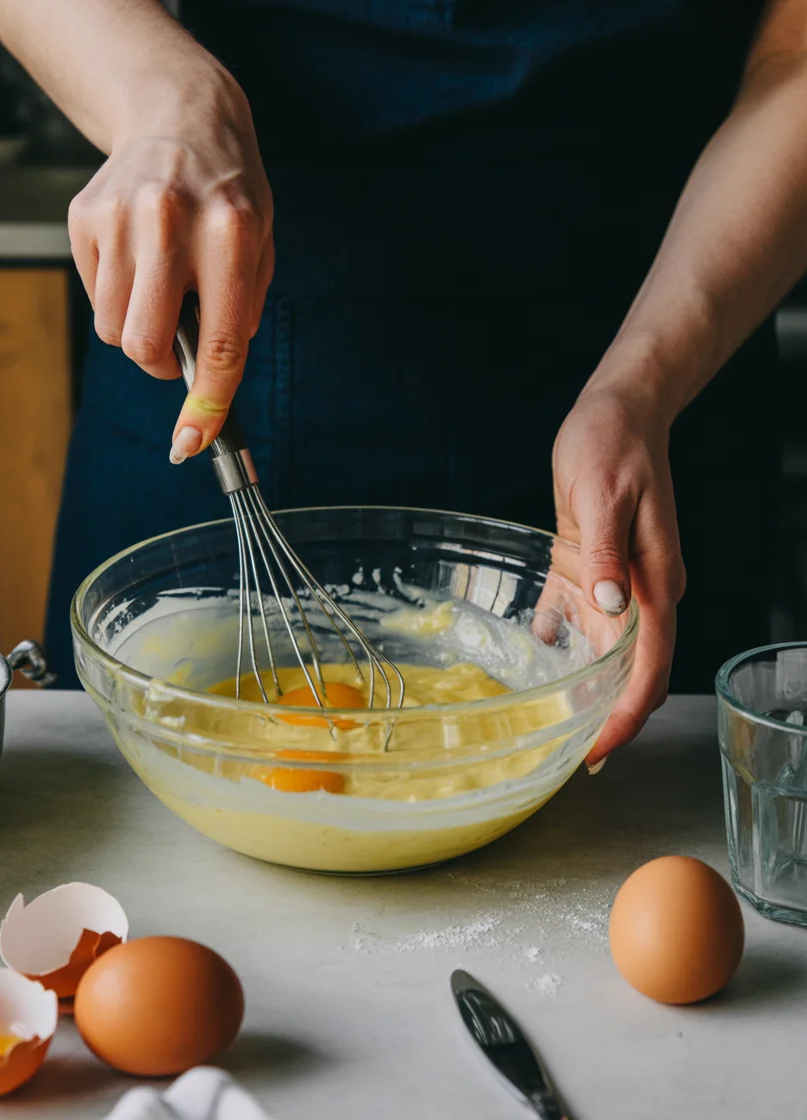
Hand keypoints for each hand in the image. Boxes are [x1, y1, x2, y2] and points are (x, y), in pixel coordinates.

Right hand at [67, 60, 273, 460]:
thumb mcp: (260, 244)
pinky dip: (118, 298)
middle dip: (161, 366)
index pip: (219, 342)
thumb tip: (209, 382)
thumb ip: (241, 311)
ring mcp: (120, 217)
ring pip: (113, 329)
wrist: (180, 116)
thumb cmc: (228, 193)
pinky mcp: (85, 216)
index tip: (194, 441)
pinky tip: (138, 260)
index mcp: (230, 232)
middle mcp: (169, 221)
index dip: (206, 402)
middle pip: (144, 345)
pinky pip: (95, 297)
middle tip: (175, 351)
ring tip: (161, 289)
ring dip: (138, 330)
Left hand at [551, 386, 686, 765]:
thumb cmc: (612, 445)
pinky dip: (565, 641)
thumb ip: (607, 555)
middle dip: (607, 716)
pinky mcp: (595, 566)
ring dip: (588, 688)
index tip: (598, 751)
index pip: (647, 667)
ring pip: (608, 651)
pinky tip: (540, 659)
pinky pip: (581, 616)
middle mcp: (641, 591)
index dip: (624, 715)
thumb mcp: (602, 496)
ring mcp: (620, 581)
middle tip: (571, 753)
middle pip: (631, 671)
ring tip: (554, 723)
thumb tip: (610, 607)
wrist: (618, 411)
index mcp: (652, 581)